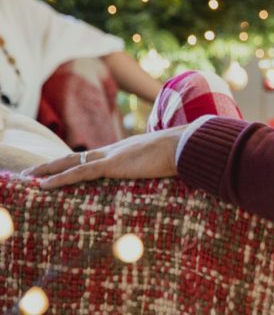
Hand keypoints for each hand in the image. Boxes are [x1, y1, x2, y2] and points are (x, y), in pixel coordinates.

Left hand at [23, 126, 185, 188]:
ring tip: (28, 177)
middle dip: (53, 164)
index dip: (76, 161)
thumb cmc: (184, 154)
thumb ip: (162, 167)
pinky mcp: (111, 165)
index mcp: (126, 151)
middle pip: (76, 156)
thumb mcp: (168, 162)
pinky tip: (43, 185)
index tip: (62, 166)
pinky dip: (59, 179)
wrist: (187, 145)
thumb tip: (172, 174)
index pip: (94, 156)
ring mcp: (112, 157)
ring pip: (70, 163)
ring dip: (47, 170)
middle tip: (33, 172)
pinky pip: (78, 173)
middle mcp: (115, 151)